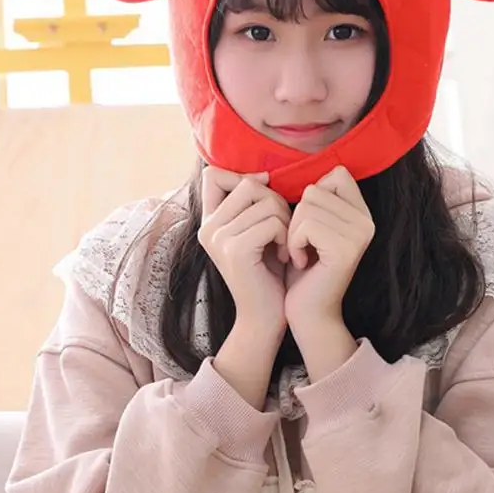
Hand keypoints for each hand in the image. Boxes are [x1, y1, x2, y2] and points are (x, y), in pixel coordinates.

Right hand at [198, 167, 290, 341]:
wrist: (265, 317)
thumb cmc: (268, 272)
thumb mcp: (257, 231)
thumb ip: (253, 204)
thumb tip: (263, 174)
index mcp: (208, 222)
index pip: (212, 174)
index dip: (242, 177)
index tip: (266, 197)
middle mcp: (207, 228)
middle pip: (247, 183)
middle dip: (275, 201)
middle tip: (283, 230)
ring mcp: (218, 239)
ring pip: (264, 201)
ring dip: (285, 221)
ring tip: (285, 245)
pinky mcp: (235, 251)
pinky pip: (271, 222)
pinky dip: (286, 236)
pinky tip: (285, 255)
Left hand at [284, 166, 374, 341]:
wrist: (307, 313)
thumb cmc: (302, 270)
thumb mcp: (309, 227)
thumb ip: (315, 200)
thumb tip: (296, 169)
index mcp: (362, 213)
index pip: (335, 174)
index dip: (310, 197)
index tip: (307, 227)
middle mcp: (367, 221)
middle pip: (315, 189)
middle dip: (296, 218)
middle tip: (301, 246)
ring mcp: (360, 234)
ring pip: (308, 206)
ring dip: (293, 232)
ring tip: (301, 254)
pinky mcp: (346, 248)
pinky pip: (306, 224)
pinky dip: (293, 243)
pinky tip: (301, 262)